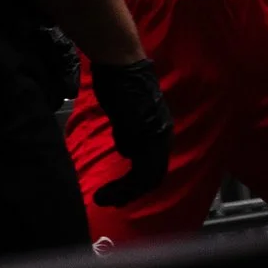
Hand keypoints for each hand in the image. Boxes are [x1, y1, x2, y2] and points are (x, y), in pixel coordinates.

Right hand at [90, 57, 174, 207]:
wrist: (122, 66)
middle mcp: (164, 135)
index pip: (155, 165)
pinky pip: (138, 174)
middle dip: (131, 193)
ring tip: (103, 199)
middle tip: (110, 201)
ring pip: (146, 179)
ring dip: (124, 194)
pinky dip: (122, 188)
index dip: (139, 184)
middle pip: (153, 176)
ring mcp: (156, 137)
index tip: (120, 193)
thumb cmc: (121, 83)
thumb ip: (131, 133)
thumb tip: (128, 152)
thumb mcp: (129, 115)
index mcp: (162, 130)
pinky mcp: (145, 138)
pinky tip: (105, 192)